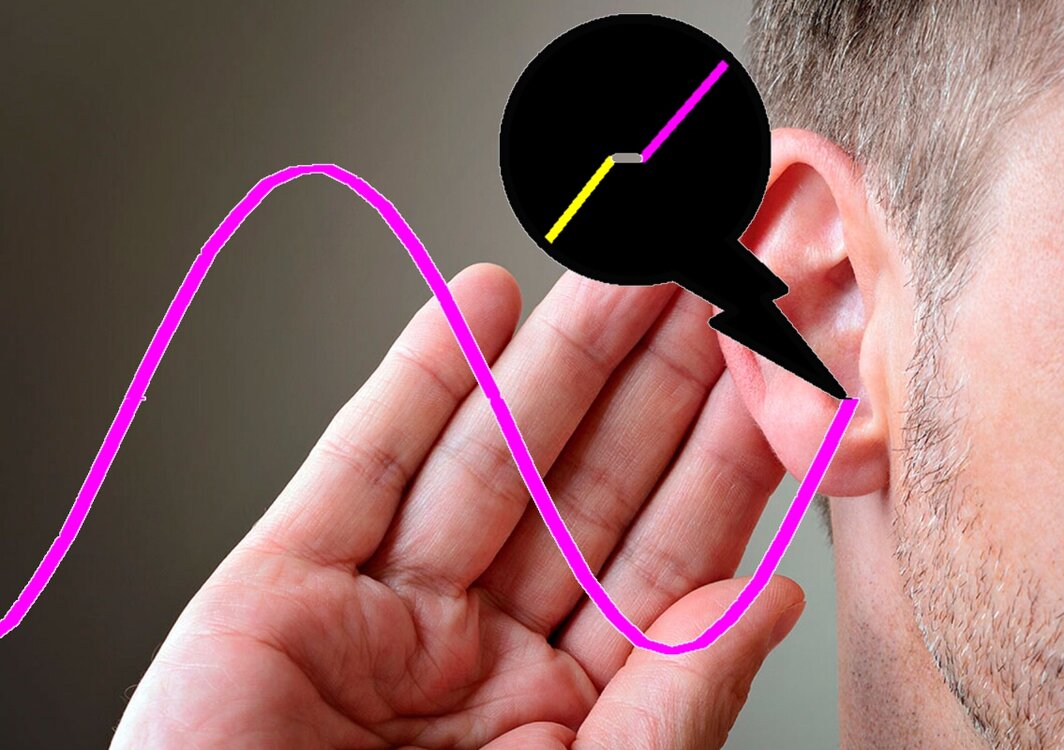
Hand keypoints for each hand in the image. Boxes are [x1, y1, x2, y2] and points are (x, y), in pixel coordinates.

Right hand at [111, 264, 803, 748]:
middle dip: (649, 379)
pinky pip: (360, 465)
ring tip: (622, 262)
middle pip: (582, 485)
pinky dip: (418, 377)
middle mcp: (479, 652)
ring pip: (484, 453)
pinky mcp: (281, 591)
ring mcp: (382, 614)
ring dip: (554, 353)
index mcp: (563, 710)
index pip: (664, 558)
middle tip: (707, 277)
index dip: (721, 458)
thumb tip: (770, 598)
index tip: (768, 371)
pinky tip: (481, 303)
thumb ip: (677, 700)